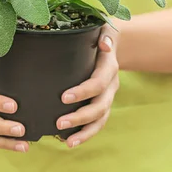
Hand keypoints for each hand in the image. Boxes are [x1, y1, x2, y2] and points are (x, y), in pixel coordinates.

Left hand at [57, 25, 119, 147]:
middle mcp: (111, 86)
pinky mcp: (102, 105)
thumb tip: (105, 45)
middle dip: (81, 117)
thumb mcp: (104, 28)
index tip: (63, 98)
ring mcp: (108, 97)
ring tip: (67, 142)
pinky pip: (96, 123)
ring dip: (84, 132)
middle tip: (59, 123)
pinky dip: (85, 134)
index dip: (83, 92)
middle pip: (100, 107)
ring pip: (100, 120)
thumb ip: (104, 35)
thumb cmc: (100, 34)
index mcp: (109, 68)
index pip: (98, 83)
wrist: (112, 43)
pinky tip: (68, 141)